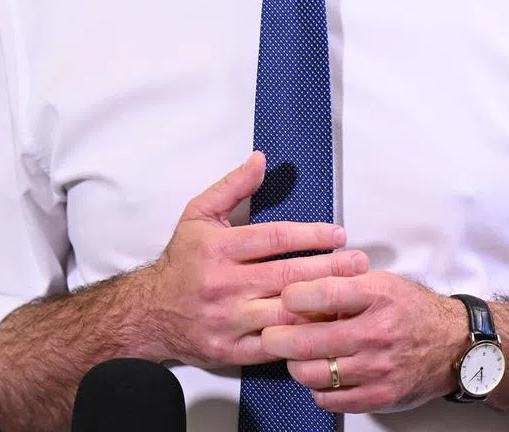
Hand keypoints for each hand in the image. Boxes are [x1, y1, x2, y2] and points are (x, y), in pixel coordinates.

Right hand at [139, 152, 368, 369]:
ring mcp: (229, 321)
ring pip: (284, 314)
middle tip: (359, 262)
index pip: (274, 239)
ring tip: (352, 294)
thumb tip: (261, 158)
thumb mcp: (199, 214)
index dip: (310, 236)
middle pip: (286, 277)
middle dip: (328, 270)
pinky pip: (274, 346)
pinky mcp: (231, 351)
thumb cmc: (183, 259)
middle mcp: (225, 285)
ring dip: (321, 304)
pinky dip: (301, 337)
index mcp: (220, 249)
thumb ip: (232, 186)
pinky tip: (326, 327)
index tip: (339, 234)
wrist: (149, 313)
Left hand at [261, 272, 470, 412]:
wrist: (451, 344)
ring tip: (295, 355)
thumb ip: (344, 284)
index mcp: (377, 296)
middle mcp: (376, 332)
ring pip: (314, 373)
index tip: (284, 298)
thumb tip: (303, 290)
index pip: (324, 293)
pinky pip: (331, 399)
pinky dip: (317, 388)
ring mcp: (376, 368)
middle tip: (270, 335)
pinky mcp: (378, 396)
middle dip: (278, 338)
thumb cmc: (412, 310)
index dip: (295, 296)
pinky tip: (320, 374)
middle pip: (309, 340)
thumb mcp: (382, 282)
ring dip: (295, 364)